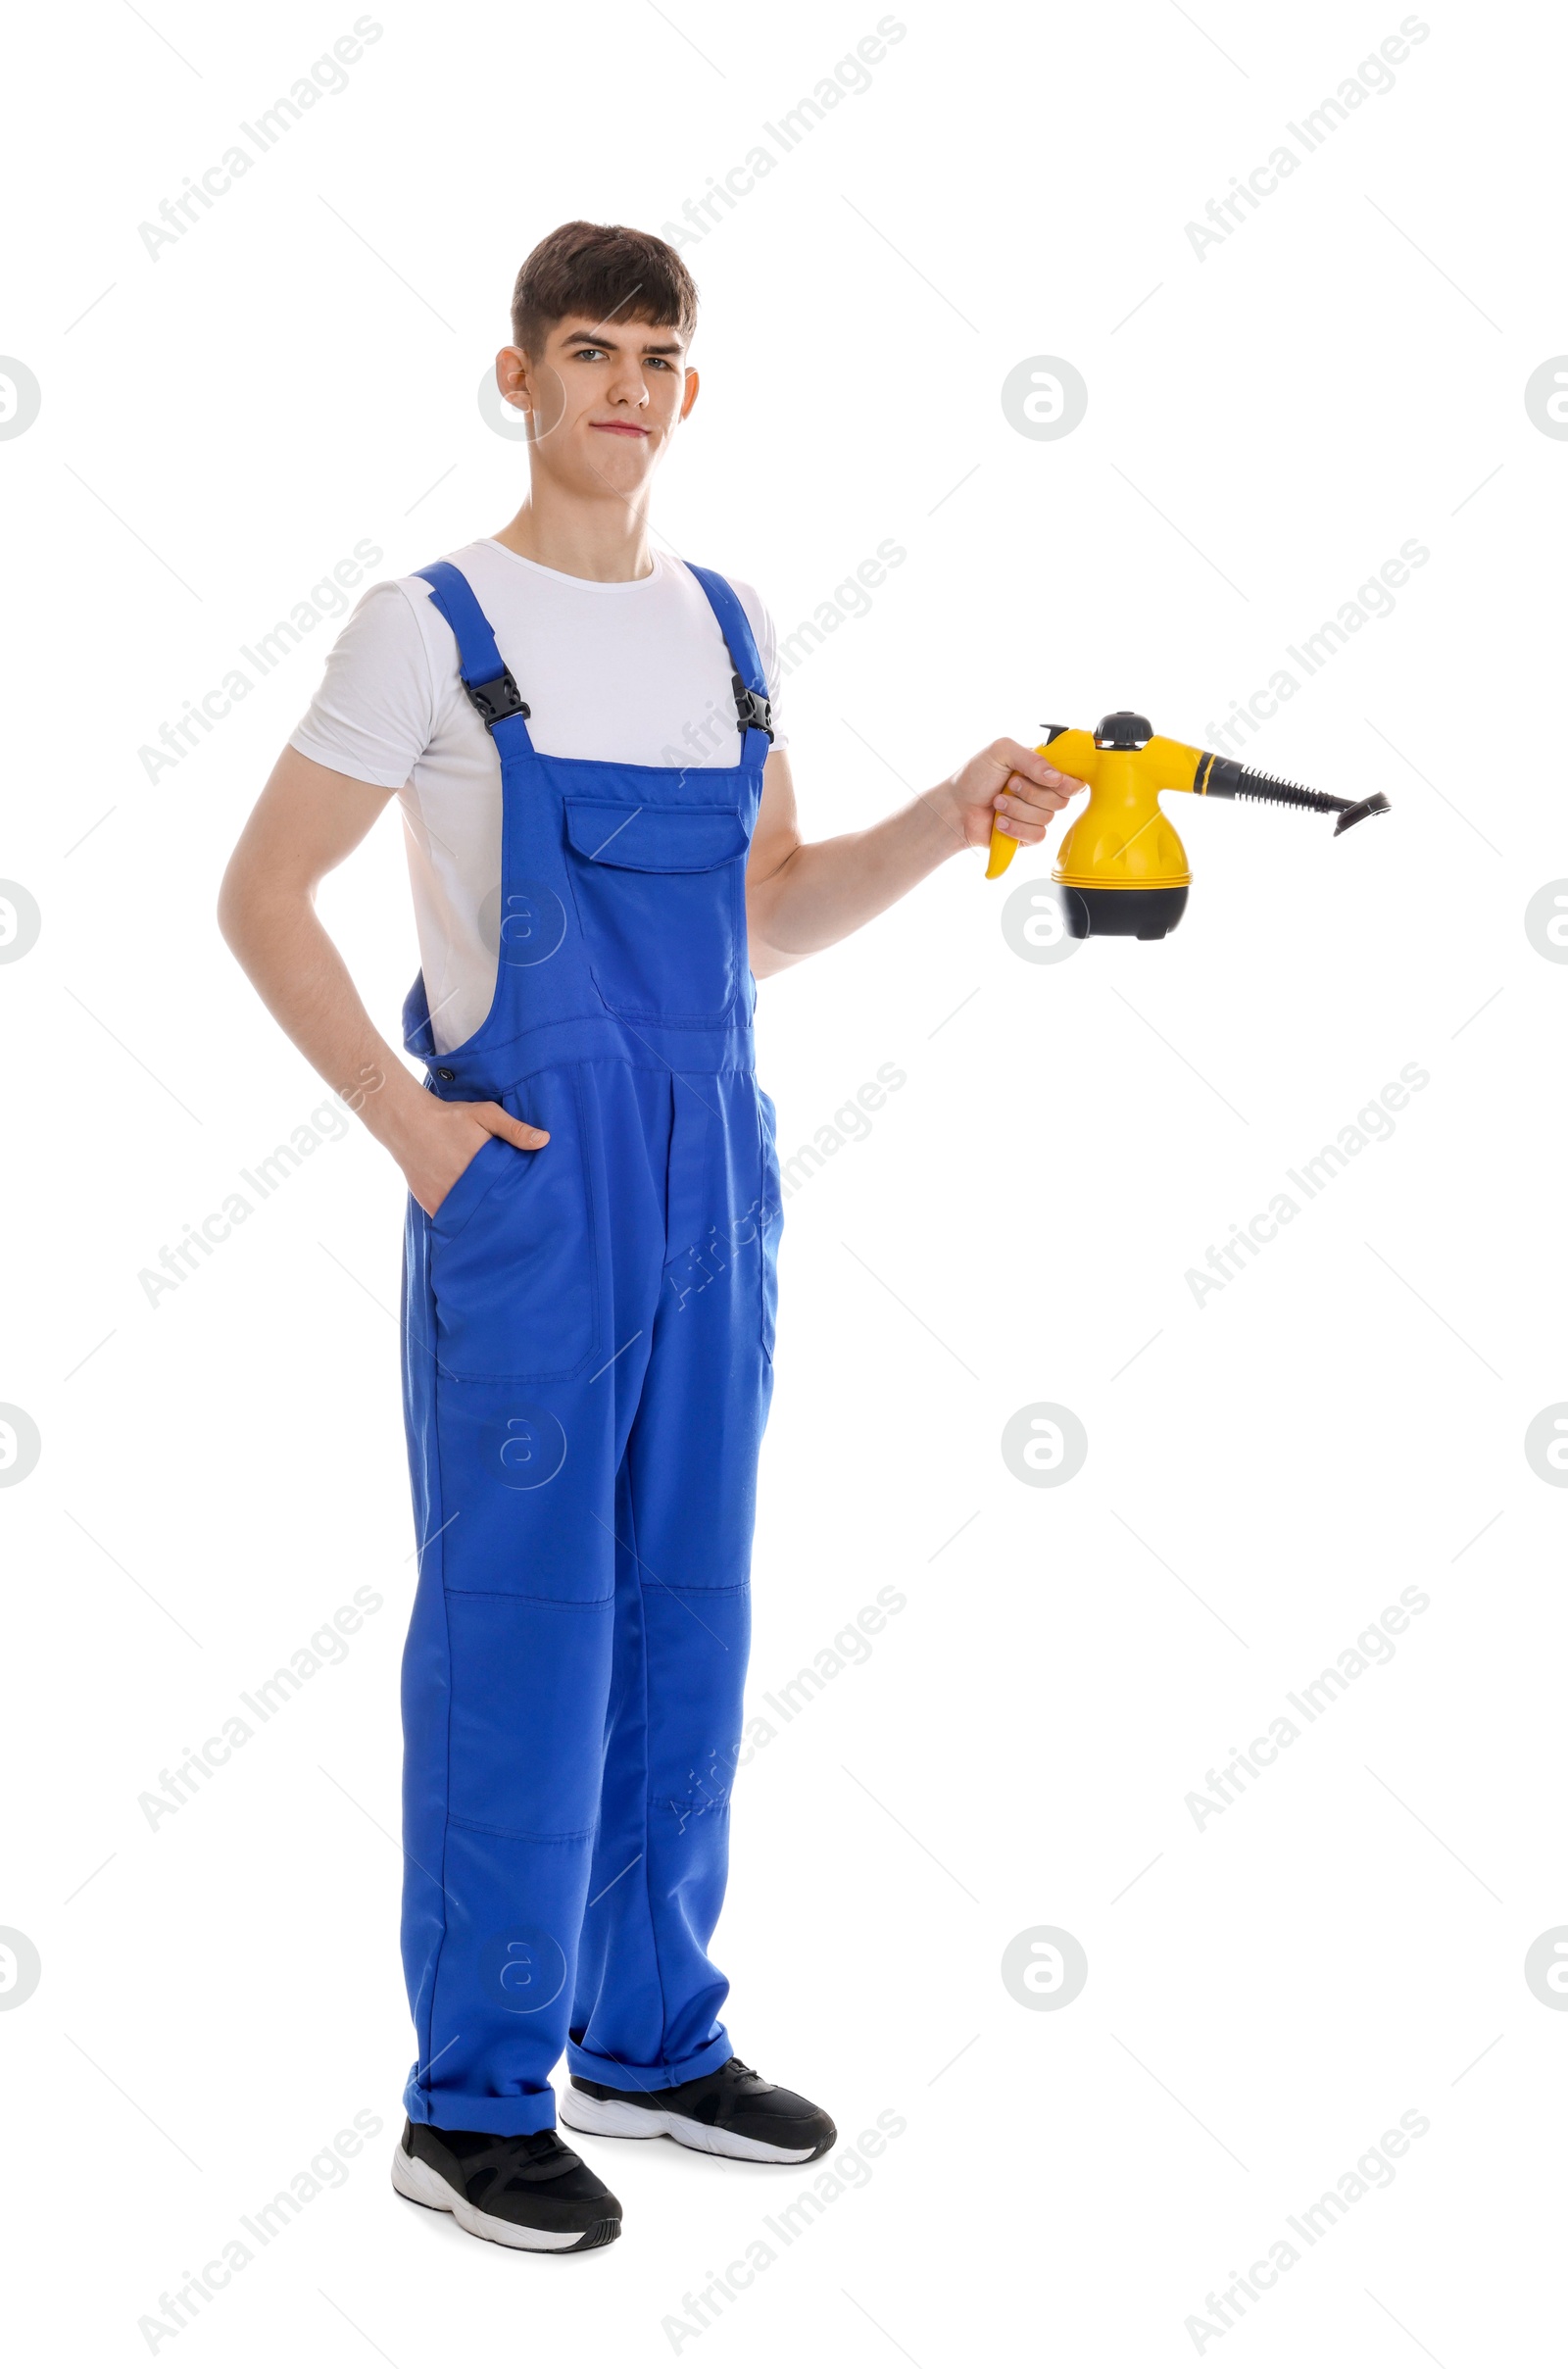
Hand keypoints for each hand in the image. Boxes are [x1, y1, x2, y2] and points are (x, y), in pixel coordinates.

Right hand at [398, 1098, 548, 1217]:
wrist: (407, 1123)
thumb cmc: (450, 1118)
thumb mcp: (485, 1114)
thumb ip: (513, 1129)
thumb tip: (544, 1140)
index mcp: (483, 1168)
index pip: (509, 1192)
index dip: (520, 1198)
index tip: (532, 1203)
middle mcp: (465, 1187)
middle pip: (492, 1208)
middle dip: (504, 1212)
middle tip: (519, 1219)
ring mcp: (446, 1198)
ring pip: (472, 1218)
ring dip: (483, 1219)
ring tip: (499, 1224)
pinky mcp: (431, 1204)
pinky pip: (451, 1220)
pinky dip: (461, 1222)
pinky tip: (473, 1224)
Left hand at [941, 737, 1086, 853]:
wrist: (956, 808)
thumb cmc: (975, 777)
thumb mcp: (1001, 752)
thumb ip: (1032, 757)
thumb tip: (1055, 777)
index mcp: (1041, 770)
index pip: (1072, 778)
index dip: (1066, 782)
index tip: (1050, 780)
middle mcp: (1042, 792)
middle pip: (1061, 800)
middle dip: (1031, 793)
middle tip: (1010, 785)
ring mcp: (1036, 815)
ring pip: (1047, 818)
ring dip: (1018, 809)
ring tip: (997, 803)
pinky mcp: (1028, 836)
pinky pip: (1037, 835)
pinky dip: (1016, 828)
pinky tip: (1000, 822)